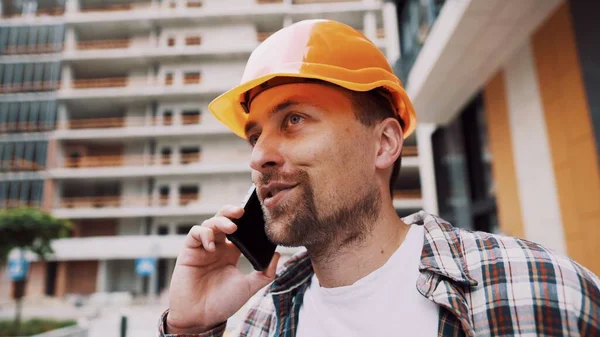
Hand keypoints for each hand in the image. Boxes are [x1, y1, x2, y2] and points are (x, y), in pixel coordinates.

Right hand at [166, 205, 279, 333]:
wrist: (200, 317)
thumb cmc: (223, 303)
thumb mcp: (249, 287)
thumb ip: (265, 273)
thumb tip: (278, 255)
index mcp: (232, 252)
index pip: (240, 229)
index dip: (246, 220)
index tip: (256, 216)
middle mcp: (217, 247)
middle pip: (224, 219)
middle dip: (231, 211)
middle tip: (242, 211)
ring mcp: (203, 248)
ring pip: (210, 222)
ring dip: (221, 221)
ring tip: (232, 228)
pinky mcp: (189, 251)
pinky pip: (195, 233)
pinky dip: (204, 234)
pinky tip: (212, 246)